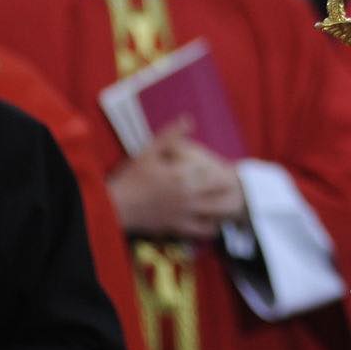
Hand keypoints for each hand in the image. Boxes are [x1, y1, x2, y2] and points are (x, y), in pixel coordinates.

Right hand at [107, 121, 246, 239]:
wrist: (116, 208)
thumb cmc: (130, 178)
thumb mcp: (149, 152)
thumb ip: (171, 135)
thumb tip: (188, 119)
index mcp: (183, 175)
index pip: (213, 173)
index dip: (224, 172)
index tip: (231, 170)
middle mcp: (188, 195)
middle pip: (218, 192)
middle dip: (228, 189)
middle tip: (234, 187)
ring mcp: (184, 213)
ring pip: (215, 212)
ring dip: (225, 207)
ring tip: (230, 204)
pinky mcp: (177, 228)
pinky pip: (202, 230)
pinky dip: (212, 227)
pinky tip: (214, 223)